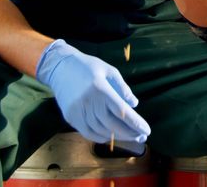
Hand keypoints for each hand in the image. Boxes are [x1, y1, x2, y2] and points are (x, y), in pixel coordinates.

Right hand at [35, 39, 150, 145]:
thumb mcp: (109, 70)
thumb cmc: (88, 67)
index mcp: (100, 88)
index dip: (135, 123)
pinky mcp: (70, 117)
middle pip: (112, 124)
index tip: (146, 130)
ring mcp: (78, 111)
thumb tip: (134, 104)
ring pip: (101, 131)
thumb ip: (123, 88)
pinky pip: (87, 133)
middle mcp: (88, 101)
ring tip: (130, 137)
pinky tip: (112, 136)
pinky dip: (101, 137)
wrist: (60, 67)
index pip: (121, 111)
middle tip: (142, 136)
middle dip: (130, 133)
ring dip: (118, 137)